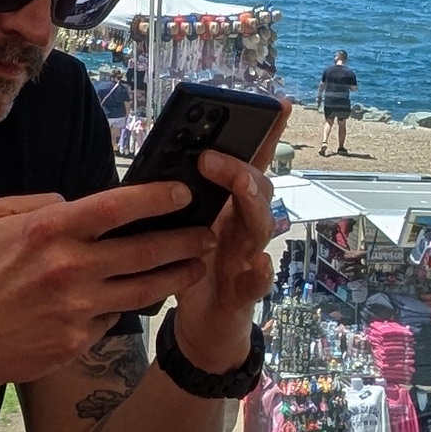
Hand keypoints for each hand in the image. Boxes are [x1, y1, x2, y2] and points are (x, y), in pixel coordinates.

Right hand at [0, 184, 203, 391]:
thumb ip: (41, 203)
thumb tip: (78, 203)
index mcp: (48, 230)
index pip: (117, 206)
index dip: (157, 198)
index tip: (183, 193)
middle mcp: (68, 268)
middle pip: (144, 250)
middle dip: (184, 240)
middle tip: (207, 234)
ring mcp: (76, 308)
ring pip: (143, 289)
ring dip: (176, 276)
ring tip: (195, 266)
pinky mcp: (77, 340)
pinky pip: (112, 318)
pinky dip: (123, 307)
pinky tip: (137, 298)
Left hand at [164, 148, 280, 377]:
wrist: (203, 326)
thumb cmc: (191, 270)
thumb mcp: (179, 229)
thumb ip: (175, 201)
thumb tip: (153, 164)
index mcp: (227, 206)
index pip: (249, 164)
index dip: (266, 135)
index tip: (277, 104)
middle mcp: (244, 226)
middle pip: (256, 189)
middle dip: (238, 167)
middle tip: (210, 155)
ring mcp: (248, 257)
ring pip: (260, 226)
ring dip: (251, 204)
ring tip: (240, 185)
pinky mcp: (244, 293)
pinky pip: (256, 281)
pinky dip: (260, 272)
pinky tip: (259, 263)